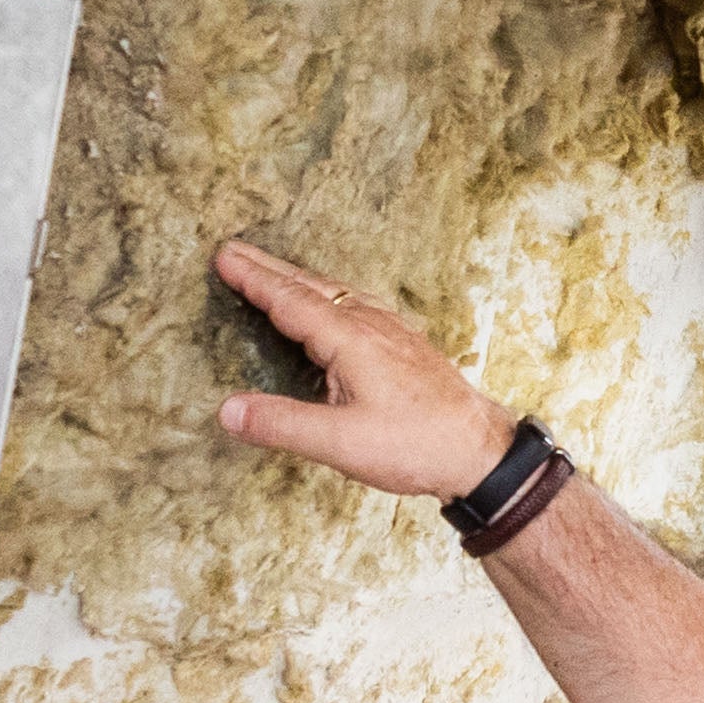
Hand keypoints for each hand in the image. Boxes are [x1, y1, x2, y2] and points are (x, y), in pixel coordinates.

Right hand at [209, 243, 519, 500]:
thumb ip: (281, 424)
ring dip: (298, 280)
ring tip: (272, 273)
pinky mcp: (405, 345)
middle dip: (268, 268)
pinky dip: (328, 296)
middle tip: (234, 252)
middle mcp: (370, 325)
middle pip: (310, 286)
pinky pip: (356, 306)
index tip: (222, 257)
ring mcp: (392, 332)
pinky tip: (333, 307)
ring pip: (335, 293)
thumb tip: (227, 409)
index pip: (289, 300)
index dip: (253, 279)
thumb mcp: (339, 443)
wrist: (480, 450)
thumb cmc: (415, 445)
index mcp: (349, 339)